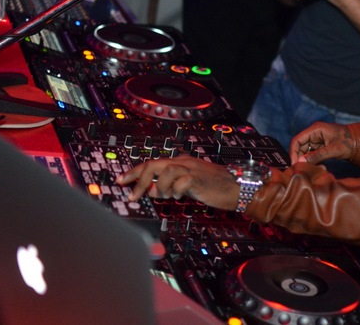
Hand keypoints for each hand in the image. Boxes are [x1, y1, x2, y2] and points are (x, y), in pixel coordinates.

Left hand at [115, 155, 240, 209]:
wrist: (238, 187)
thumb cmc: (214, 187)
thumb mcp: (186, 187)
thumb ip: (168, 186)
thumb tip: (149, 190)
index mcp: (181, 162)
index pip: (151, 163)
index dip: (133, 172)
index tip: (121, 181)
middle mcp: (184, 162)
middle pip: (153, 164)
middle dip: (138, 180)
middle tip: (131, 195)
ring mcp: (191, 169)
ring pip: (165, 171)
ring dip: (160, 187)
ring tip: (166, 196)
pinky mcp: (198, 179)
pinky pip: (180, 183)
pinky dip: (175, 191)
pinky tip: (180, 196)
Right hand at [289, 121, 354, 164]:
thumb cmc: (349, 142)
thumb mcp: (333, 150)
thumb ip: (317, 155)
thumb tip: (300, 162)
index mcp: (315, 130)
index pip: (297, 140)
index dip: (294, 152)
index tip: (296, 164)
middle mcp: (314, 134)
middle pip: (300, 147)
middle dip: (302, 159)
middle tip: (307, 170)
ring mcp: (318, 140)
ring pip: (306, 152)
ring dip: (310, 162)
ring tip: (319, 169)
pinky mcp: (321, 146)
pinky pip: (313, 155)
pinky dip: (315, 162)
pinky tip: (323, 167)